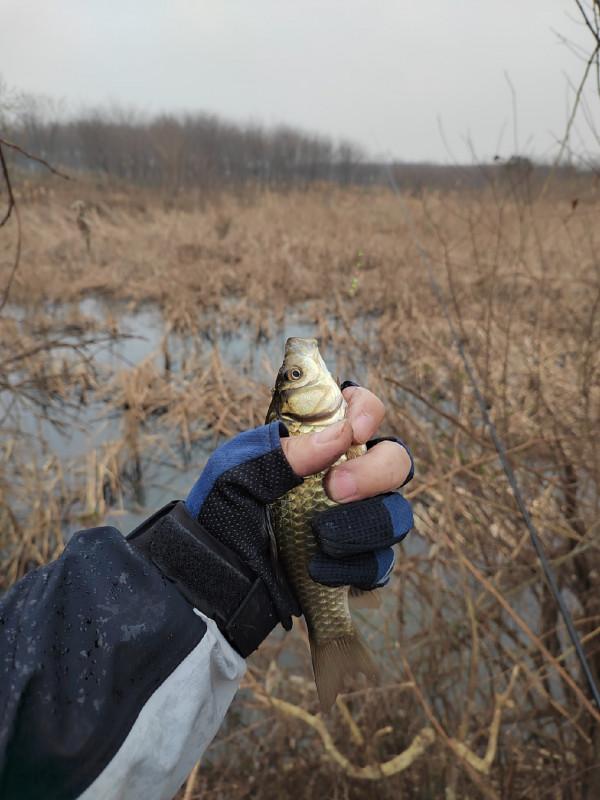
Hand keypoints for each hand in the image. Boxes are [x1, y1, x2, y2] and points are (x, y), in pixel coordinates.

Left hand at [172, 384, 412, 654]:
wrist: (213, 585)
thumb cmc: (220, 519)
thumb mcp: (235, 478)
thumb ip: (282, 454)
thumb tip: (339, 435)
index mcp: (316, 445)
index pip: (360, 410)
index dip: (367, 411)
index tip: (354, 431)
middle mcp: (345, 478)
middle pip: (394, 459)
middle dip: (375, 471)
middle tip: (336, 488)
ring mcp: (356, 523)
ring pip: (395, 513)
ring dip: (365, 522)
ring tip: (321, 535)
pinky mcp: (358, 565)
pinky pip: (380, 562)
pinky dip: (353, 565)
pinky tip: (318, 569)